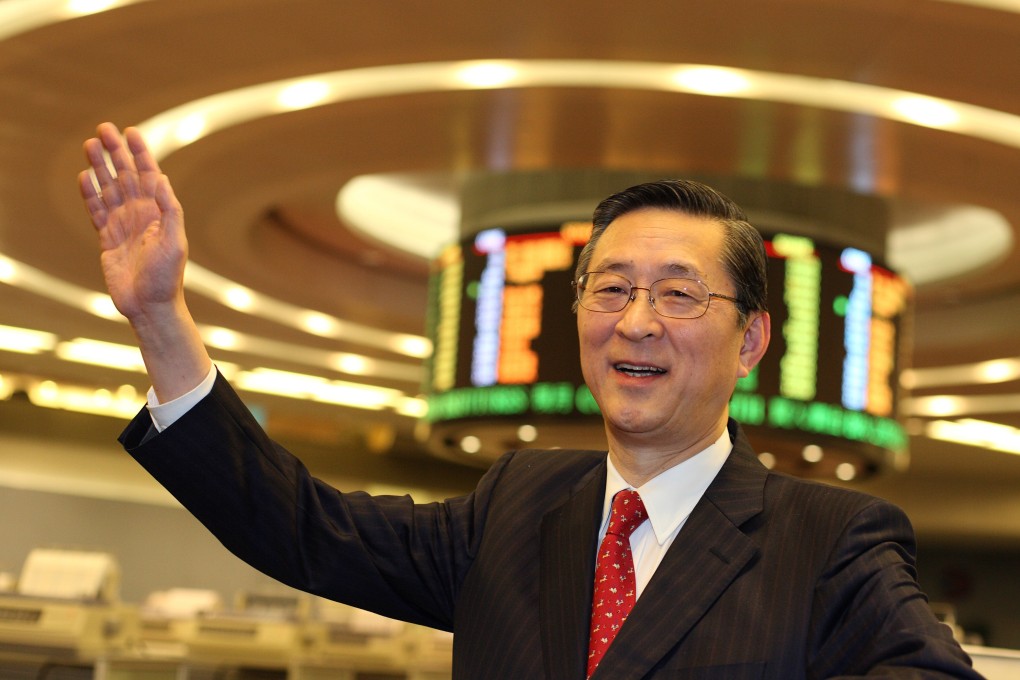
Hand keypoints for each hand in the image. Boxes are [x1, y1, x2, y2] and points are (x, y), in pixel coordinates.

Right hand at [78, 122, 210, 401]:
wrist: (150, 307)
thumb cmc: (167, 278)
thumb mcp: (175, 243)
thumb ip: (169, 211)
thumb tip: (161, 179)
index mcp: (159, 213)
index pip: (149, 175)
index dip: (140, 153)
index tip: (130, 132)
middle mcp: (141, 215)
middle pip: (126, 176)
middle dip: (115, 153)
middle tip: (103, 129)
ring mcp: (123, 226)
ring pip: (109, 189)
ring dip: (100, 167)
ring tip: (90, 145)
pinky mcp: (107, 239)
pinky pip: (96, 211)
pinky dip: (90, 194)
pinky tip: (84, 177)